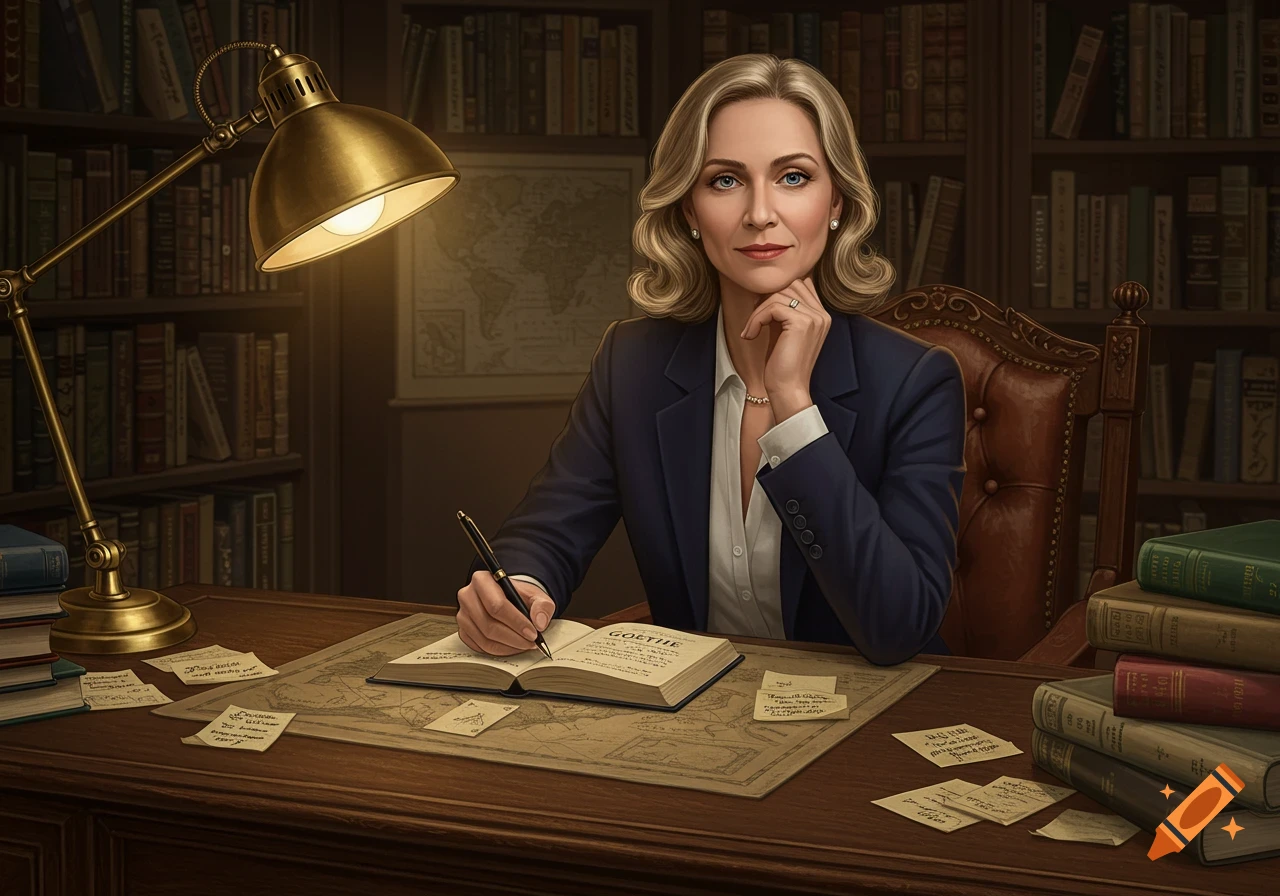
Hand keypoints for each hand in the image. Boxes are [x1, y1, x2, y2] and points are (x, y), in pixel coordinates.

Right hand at [456, 570, 555, 655]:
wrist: (508, 599)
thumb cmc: (518, 596)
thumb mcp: (536, 595)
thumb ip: (542, 606)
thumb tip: (539, 623)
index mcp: (482, 580)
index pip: (497, 606)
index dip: (516, 622)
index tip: (533, 633)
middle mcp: (468, 596)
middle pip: (489, 624)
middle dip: (514, 638)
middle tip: (531, 642)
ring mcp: (463, 615)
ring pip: (484, 639)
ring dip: (508, 646)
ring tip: (524, 645)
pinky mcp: (463, 631)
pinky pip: (480, 647)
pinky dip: (499, 651)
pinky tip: (512, 647)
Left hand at [740, 276, 830, 418]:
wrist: (788, 389)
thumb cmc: (783, 364)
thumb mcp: (784, 331)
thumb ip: (783, 310)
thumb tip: (766, 291)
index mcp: (821, 315)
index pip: (800, 284)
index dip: (777, 292)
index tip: (762, 312)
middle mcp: (822, 314)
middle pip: (790, 284)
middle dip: (767, 298)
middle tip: (755, 319)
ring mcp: (814, 317)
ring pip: (779, 294)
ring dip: (759, 310)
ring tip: (752, 329)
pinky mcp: (802, 323)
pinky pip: (772, 307)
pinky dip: (756, 319)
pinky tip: (751, 335)